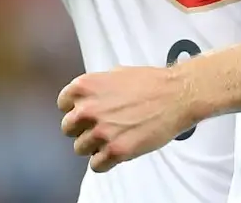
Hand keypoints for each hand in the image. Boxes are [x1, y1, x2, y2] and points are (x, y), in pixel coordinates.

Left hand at [58, 67, 197, 172]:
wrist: (177, 95)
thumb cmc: (151, 83)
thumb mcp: (116, 73)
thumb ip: (96, 87)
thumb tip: (86, 99)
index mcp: (85, 87)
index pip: (62, 104)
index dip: (76, 109)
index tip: (88, 112)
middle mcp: (87, 109)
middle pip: (68, 129)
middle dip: (83, 128)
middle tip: (102, 126)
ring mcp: (101, 132)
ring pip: (80, 149)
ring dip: (95, 146)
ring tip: (114, 138)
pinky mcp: (116, 151)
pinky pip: (96, 166)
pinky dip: (105, 162)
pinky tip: (117, 151)